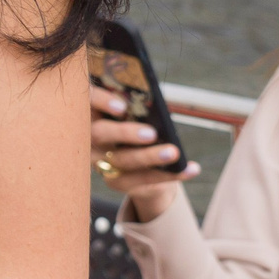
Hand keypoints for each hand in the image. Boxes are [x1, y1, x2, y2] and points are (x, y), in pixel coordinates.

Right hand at [90, 83, 197, 220]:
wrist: (130, 159)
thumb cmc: (131, 122)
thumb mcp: (128, 109)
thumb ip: (132, 103)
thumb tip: (152, 98)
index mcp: (88, 111)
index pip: (86, 101)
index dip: (99, 101)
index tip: (121, 106)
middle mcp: (88, 137)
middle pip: (99, 134)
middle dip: (125, 133)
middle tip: (151, 133)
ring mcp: (99, 161)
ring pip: (122, 160)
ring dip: (149, 156)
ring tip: (173, 153)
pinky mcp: (116, 180)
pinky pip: (143, 180)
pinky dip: (170, 175)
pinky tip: (192, 169)